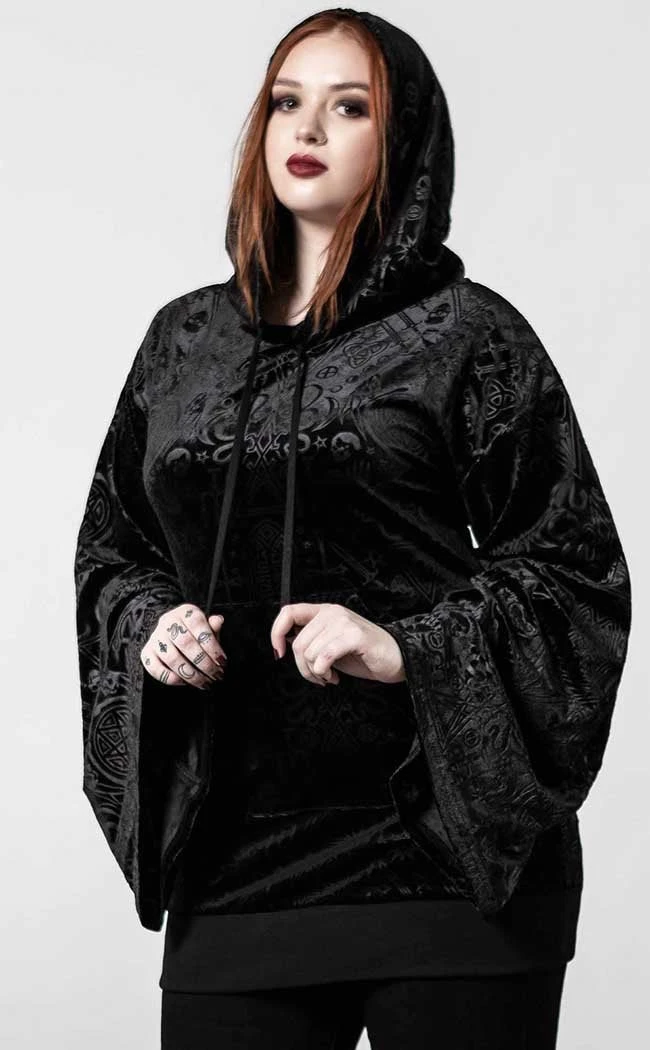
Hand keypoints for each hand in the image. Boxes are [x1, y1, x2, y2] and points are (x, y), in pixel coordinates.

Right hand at [140, 603, 227, 689]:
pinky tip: (184, 682)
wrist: (170, 634)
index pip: (198, 626)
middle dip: (203, 663)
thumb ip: (212, 627)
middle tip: (216, 675)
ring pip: (172, 658)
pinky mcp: (146, 652)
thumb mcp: (206, 628)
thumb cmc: (194, 633)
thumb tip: (218, 620)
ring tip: (204, 682)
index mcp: (185, 612)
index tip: (222, 661)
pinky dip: (170, 678)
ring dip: (190, 674)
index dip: (212, 646)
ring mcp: (155, 637)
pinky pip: (155, 668)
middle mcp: (167, 622)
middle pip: (185, 643)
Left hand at [270, 602, 406, 687]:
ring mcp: (344, 622)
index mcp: (324, 611)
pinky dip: (324, 672)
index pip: (288, 612)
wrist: (397, 658)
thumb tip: (285, 644)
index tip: (280, 652)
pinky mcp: (355, 636)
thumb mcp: (330, 644)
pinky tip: (334, 677)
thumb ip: (311, 639)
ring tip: (329, 675)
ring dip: (316, 672)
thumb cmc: (363, 653)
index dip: (276, 632)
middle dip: (303, 668)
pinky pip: (325, 656)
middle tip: (318, 675)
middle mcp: (333, 613)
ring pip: (309, 652)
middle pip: (298, 642)